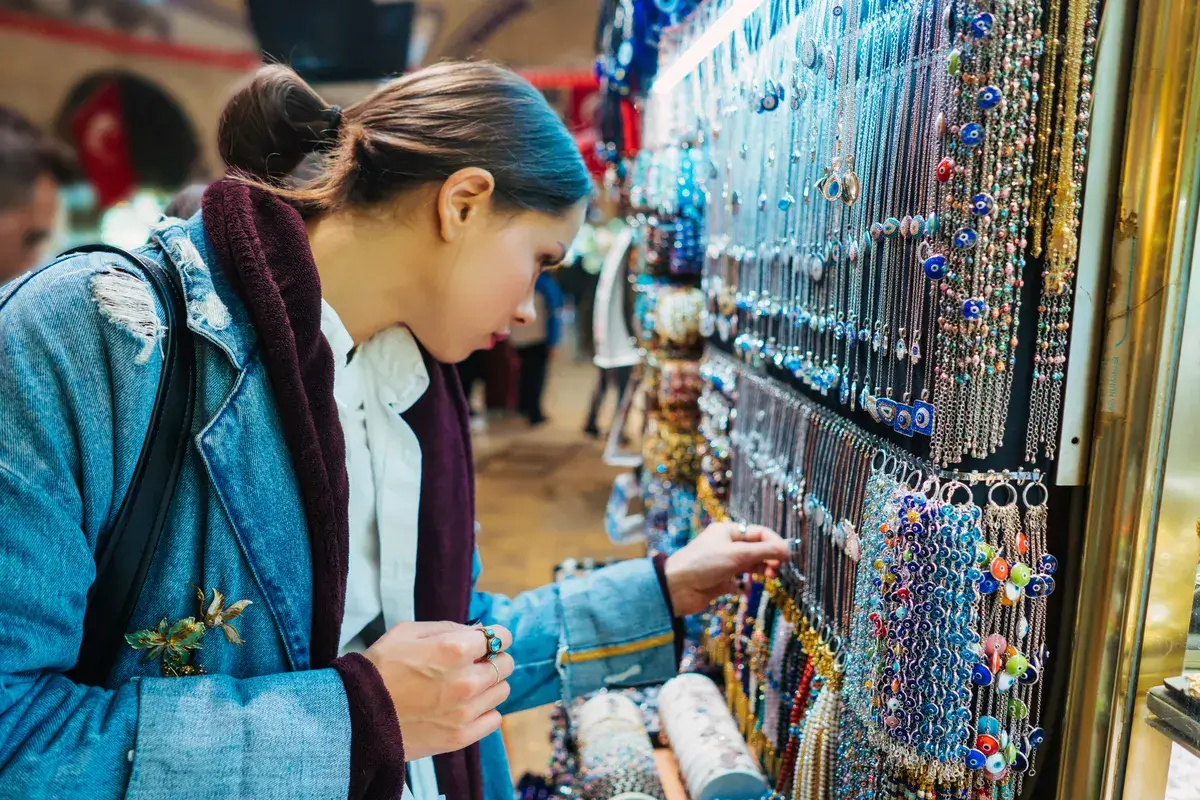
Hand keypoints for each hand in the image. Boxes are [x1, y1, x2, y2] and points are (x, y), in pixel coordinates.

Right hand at [364, 621, 513, 759]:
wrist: (356, 715)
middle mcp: (466, 680)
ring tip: (465, 686)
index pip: (500, 637)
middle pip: (505, 665)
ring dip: (489, 685)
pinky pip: (494, 719)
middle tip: (474, 663)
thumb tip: (476, 632)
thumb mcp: (408, 631)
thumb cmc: (380, 668)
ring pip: (502, 691)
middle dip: (493, 660)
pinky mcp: (460, 736)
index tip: (486, 641)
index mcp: (454, 649)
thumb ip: (448, 628)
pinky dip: (484, 711)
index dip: (494, 636)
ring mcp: (465, 711)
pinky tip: (464, 707)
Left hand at [664, 522, 787, 615]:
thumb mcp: (737, 554)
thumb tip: (787, 550)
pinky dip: (745, 585)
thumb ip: (764, 552)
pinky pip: (739, 582)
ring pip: (749, 565)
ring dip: (761, 570)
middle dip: (769, 558)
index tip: (787, 557)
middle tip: (778, 570)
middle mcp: (726, 545)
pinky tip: (745, 589)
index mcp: (727, 531)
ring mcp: (723, 564)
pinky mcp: (720, 581)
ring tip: (770, 577)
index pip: (758, 533)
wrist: (676, 588)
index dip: (775, 543)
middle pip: (756, 549)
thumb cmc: (704, 564)